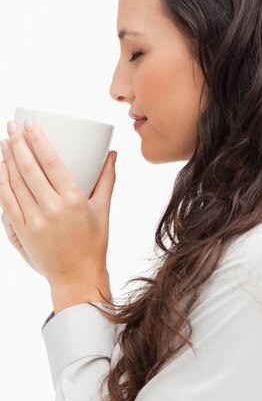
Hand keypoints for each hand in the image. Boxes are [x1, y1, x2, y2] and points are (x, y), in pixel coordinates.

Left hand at [0, 119, 116, 287]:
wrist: (76, 277)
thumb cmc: (93, 244)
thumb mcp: (103, 210)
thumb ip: (107, 179)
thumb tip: (112, 154)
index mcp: (73, 200)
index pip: (50, 162)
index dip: (37, 140)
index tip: (29, 124)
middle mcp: (51, 209)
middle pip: (28, 168)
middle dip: (17, 143)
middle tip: (11, 126)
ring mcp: (33, 221)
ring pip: (13, 183)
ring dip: (6, 160)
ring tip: (4, 142)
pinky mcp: (21, 232)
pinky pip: (7, 202)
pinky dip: (1, 183)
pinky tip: (0, 170)